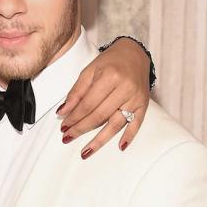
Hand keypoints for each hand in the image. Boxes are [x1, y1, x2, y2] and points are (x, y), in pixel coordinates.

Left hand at [57, 36, 151, 157]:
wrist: (135, 54)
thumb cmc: (110, 62)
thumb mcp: (90, 70)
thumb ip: (76, 92)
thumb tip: (62, 112)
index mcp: (110, 76)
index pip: (88, 104)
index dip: (74, 117)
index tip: (63, 127)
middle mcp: (125, 88)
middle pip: (99, 115)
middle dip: (81, 128)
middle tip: (68, 138)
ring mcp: (135, 98)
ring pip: (115, 124)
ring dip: (99, 140)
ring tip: (86, 152)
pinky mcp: (144, 105)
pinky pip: (136, 124)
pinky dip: (129, 136)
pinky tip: (120, 147)